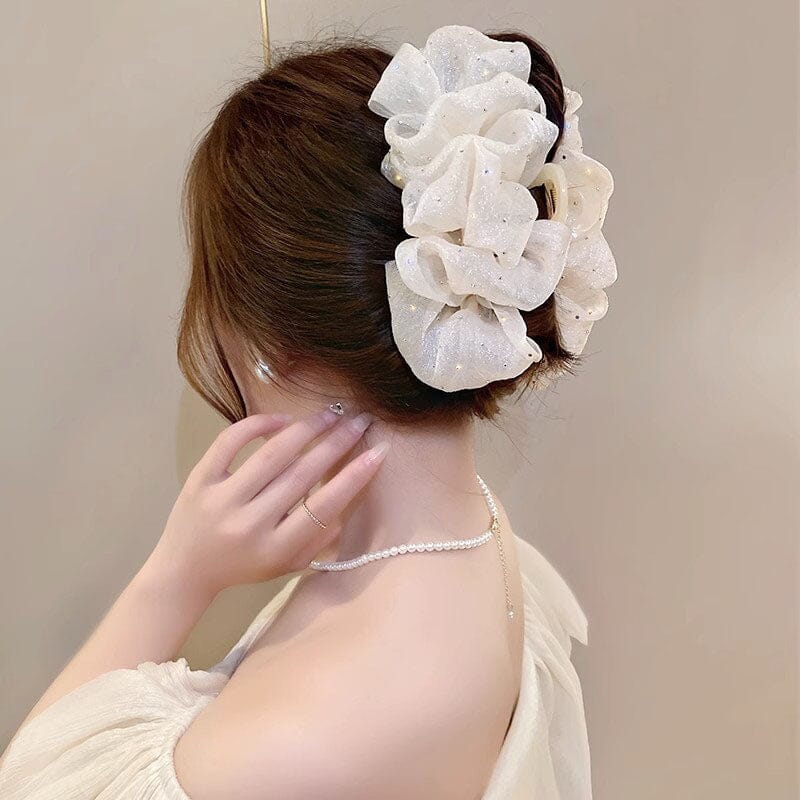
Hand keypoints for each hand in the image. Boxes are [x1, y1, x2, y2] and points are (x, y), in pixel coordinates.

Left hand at [145, 407, 386, 598]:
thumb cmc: (245, 566)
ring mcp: (221, 499)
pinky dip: (257, 425)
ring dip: (306, 429)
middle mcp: (249, 524)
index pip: (323, 507)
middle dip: (336, 444)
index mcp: (275, 548)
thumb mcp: (286, 564)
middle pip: (301, 475)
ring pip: (271, 455)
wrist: (184, 572)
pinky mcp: (199, 480)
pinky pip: (229, 443)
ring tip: (330, 415)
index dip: (353, 478)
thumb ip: (319, 538)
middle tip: (360, 422)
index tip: (377, 453)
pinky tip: (281, 419)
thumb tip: (346, 494)